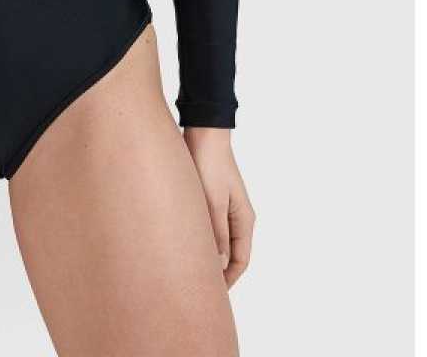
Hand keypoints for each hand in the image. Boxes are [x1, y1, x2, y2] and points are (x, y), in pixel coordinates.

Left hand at [183, 128, 255, 287]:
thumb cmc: (209, 164)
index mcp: (244, 219)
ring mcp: (224, 207)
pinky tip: (182, 243)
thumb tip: (219, 263)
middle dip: (217, 271)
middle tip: (196, 286)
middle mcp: (237, 216)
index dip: (229, 280)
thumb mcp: (212, 201)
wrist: (203, 132)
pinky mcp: (210, 198)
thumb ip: (216, 232)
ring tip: (187, 268)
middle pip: (231, 253)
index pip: (241, 260)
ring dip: (207, 254)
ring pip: (218, 240)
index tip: (213, 295)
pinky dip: (200, 238)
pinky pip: (208, 227)